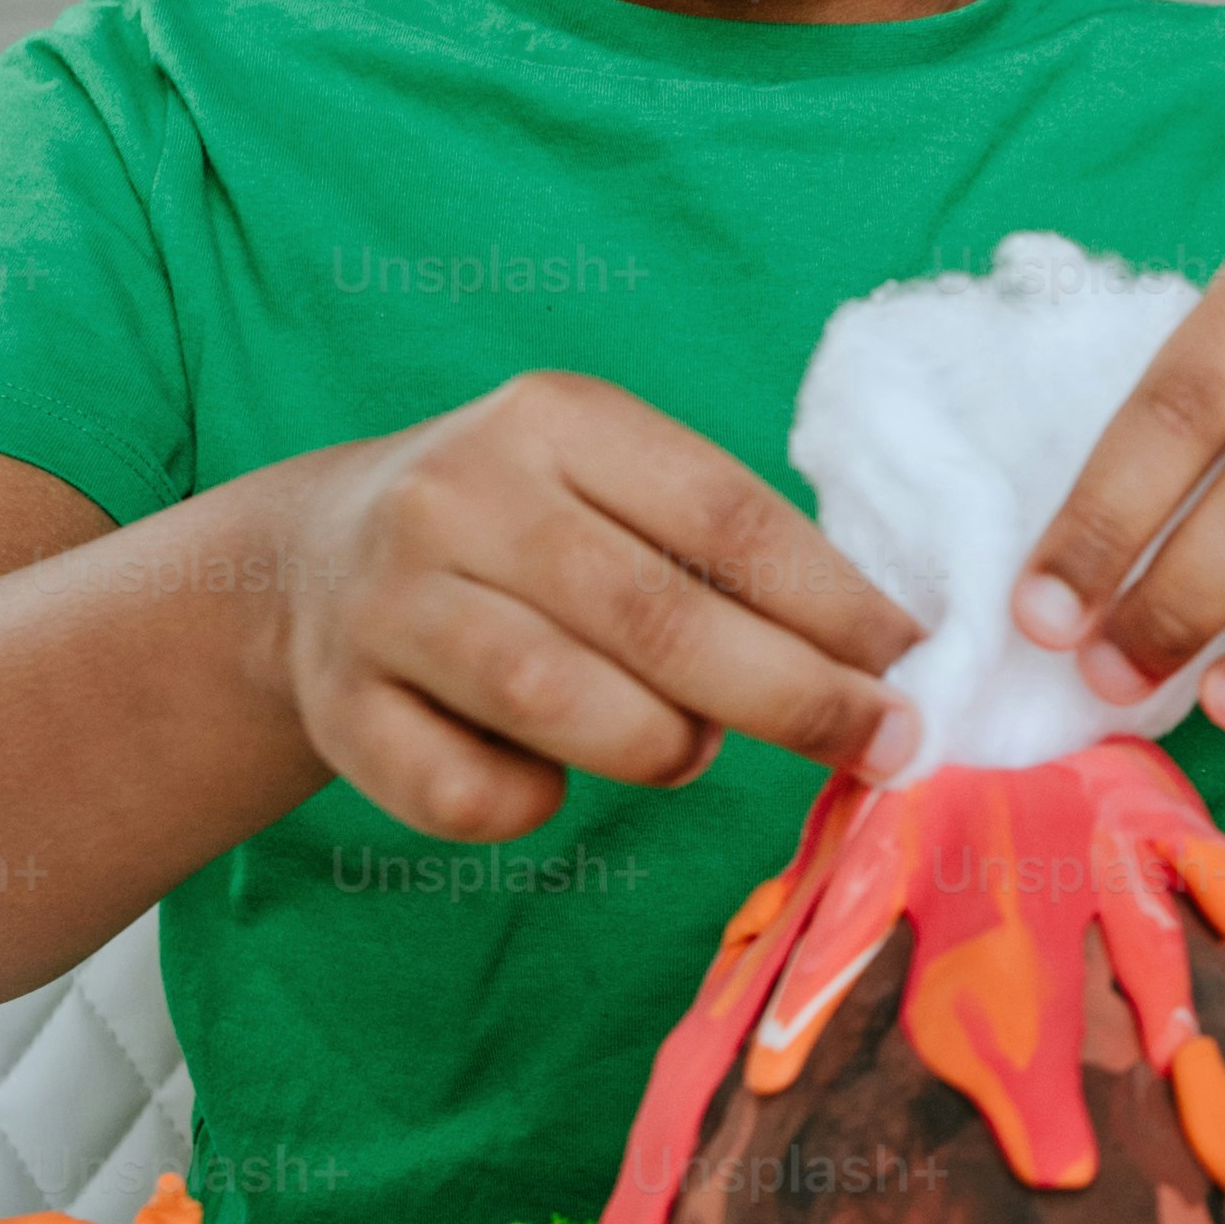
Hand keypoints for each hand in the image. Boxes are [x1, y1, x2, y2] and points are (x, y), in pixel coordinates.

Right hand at [264, 373, 921, 838]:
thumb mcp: (610, 492)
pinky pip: (473, 795)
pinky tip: (546, 773)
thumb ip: (723, 556)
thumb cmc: (524, 537)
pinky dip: (534, 804)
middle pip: (657, 619)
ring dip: (663, 748)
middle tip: (887, 749)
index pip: (723, 515)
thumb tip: (880, 660)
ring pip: (564, 705)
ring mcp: (388, 600)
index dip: (832, 601)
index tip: (913, 660)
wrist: (311, 565)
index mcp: (553, 419)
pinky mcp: (342, 706)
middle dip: (794, 699)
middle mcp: (460, 495)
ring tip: (688, 748)